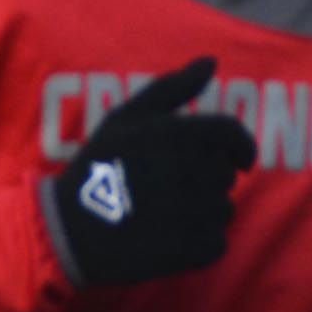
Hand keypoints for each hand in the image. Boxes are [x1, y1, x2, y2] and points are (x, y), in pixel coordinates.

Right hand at [45, 57, 253, 289]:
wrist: (69, 230)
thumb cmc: (98, 167)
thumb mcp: (126, 117)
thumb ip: (172, 87)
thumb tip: (212, 62)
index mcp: (177, 134)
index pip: (232, 134)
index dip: (242, 147)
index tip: (241, 161)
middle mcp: (190, 169)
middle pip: (226, 175)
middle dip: (205, 181)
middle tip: (166, 190)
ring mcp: (192, 212)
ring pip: (224, 211)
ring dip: (202, 213)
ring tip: (162, 215)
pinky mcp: (190, 250)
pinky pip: (217, 243)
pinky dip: (199, 244)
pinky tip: (167, 239)